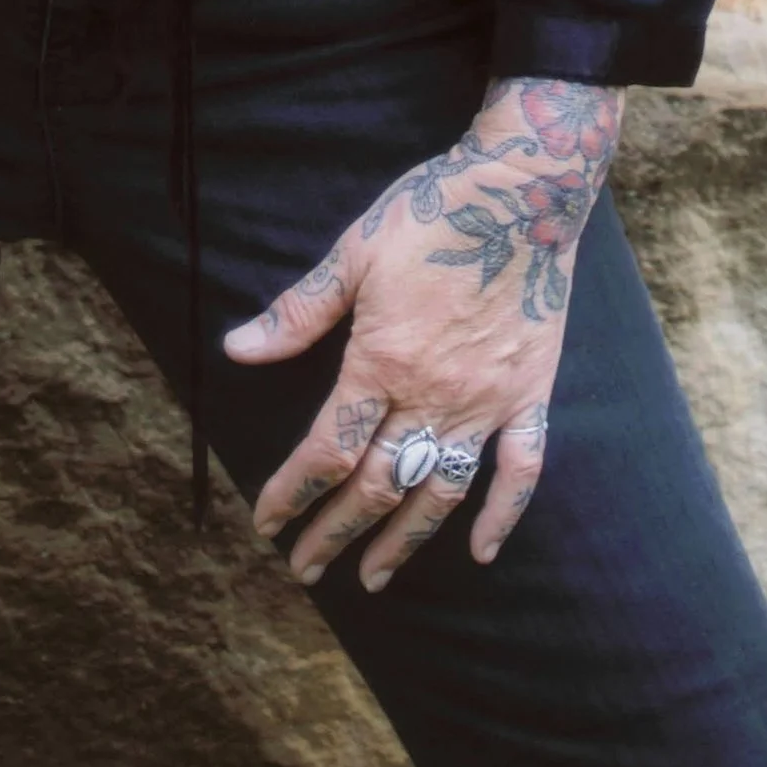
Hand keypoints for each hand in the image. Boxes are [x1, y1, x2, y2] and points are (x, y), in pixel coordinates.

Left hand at [225, 75, 622, 589]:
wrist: (523, 189)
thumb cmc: (431, 213)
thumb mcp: (354, 252)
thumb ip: (298, 312)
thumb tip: (237, 350)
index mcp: (383, 363)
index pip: (328, 450)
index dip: (293, 492)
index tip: (267, 523)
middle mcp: (435, 396)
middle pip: (377, 485)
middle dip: (335, 532)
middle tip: (306, 568)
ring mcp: (487, 402)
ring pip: (439, 492)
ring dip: (404, 541)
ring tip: (374, 576)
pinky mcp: (530, 396)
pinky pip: (521, 472)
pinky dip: (502, 516)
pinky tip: (480, 551)